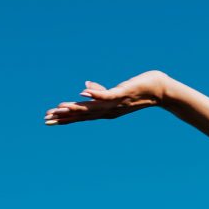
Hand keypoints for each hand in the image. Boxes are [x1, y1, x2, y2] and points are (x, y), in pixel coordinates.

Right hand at [43, 70, 169, 125]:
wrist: (162, 91)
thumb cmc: (138, 90)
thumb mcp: (116, 92)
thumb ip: (100, 92)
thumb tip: (85, 88)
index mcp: (107, 110)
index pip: (83, 116)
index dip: (65, 118)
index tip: (48, 120)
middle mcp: (110, 110)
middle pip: (84, 115)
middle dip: (65, 117)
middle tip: (47, 119)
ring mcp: (117, 103)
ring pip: (93, 108)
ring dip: (77, 108)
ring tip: (60, 107)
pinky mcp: (124, 93)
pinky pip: (109, 95)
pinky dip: (97, 94)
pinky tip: (84, 92)